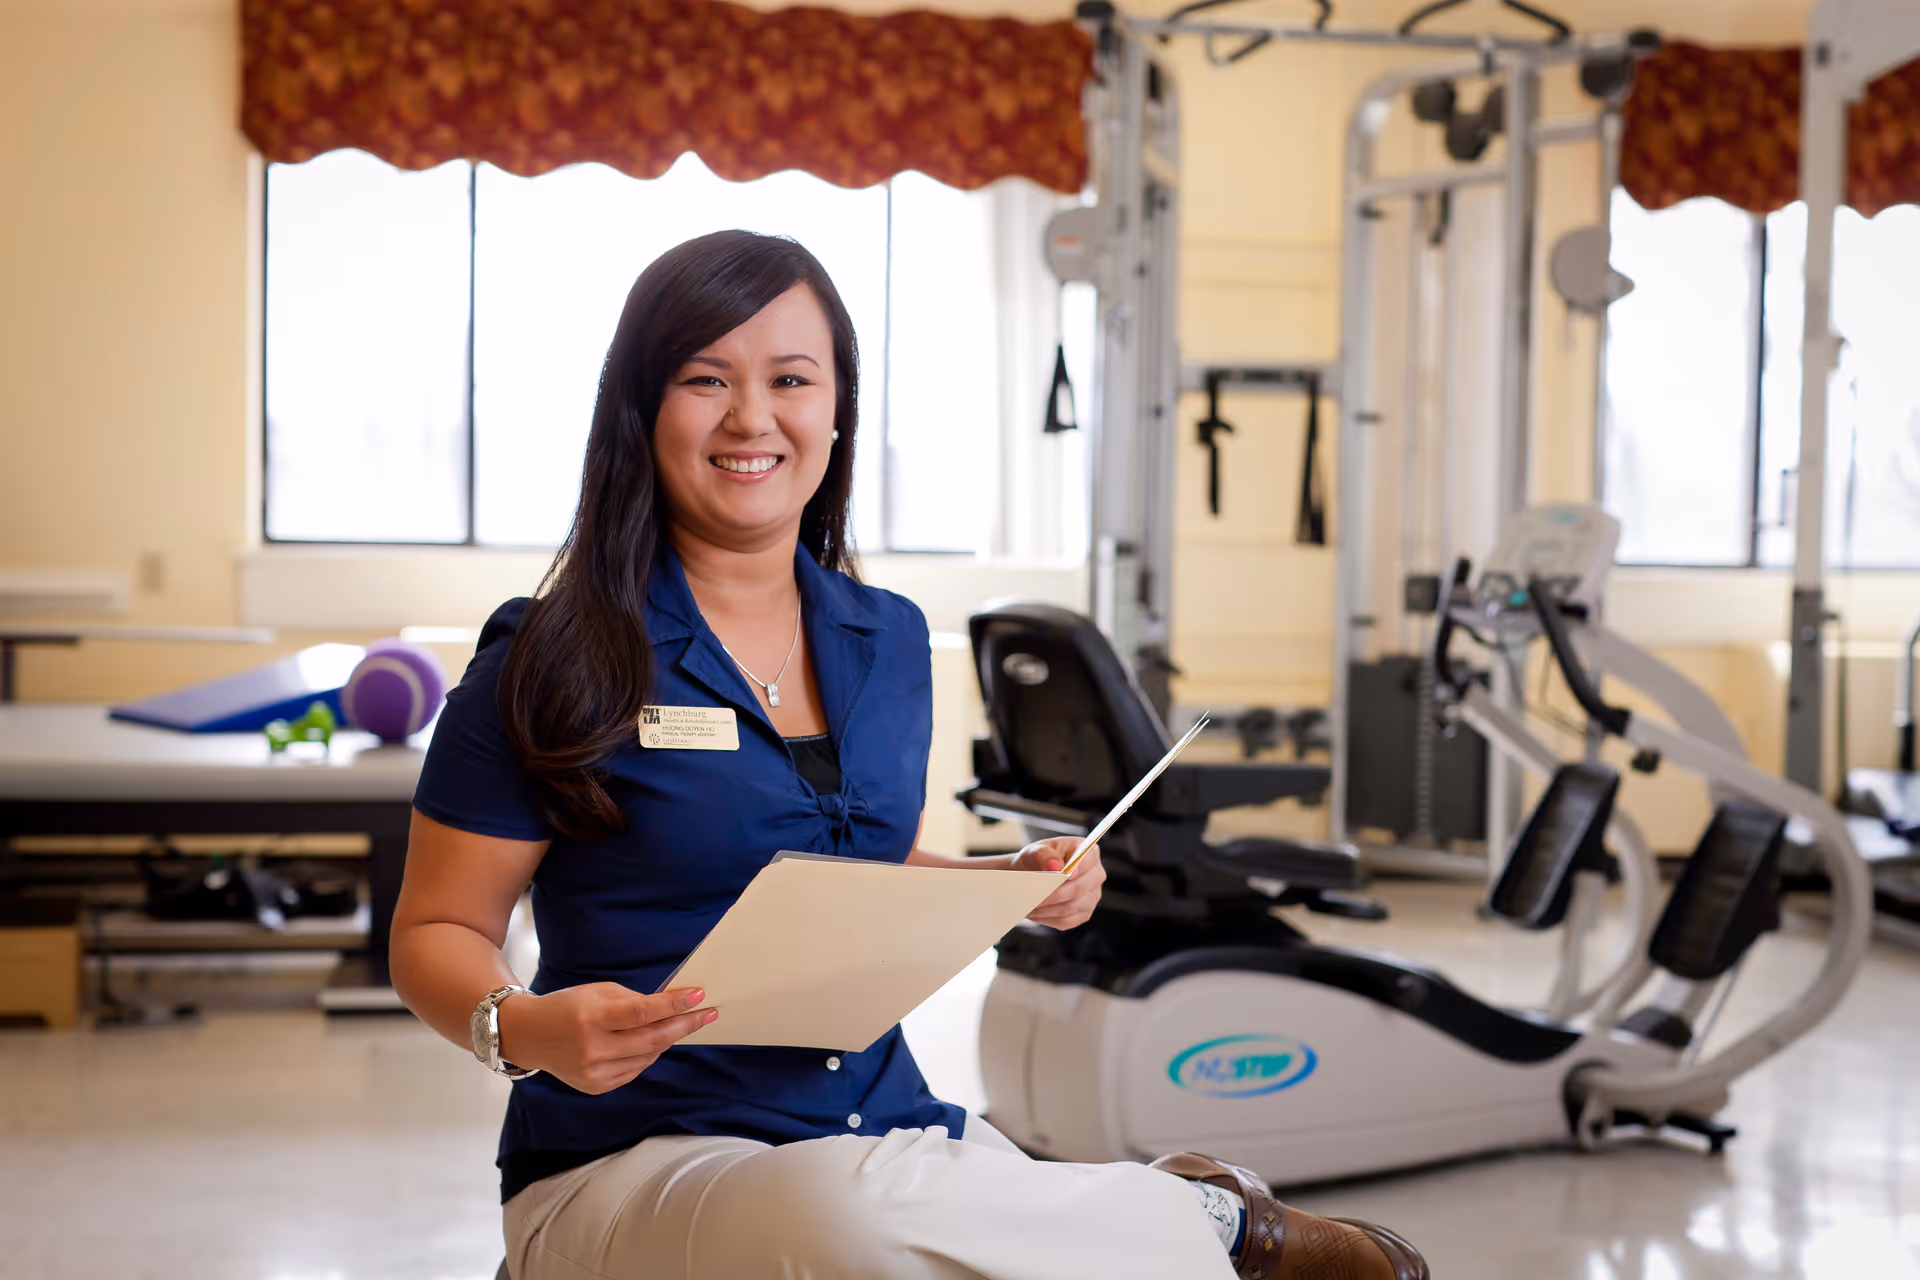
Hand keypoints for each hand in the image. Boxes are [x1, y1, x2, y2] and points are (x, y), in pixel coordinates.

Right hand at [497, 983, 715, 1094]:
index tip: (699, 996)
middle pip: (652, 1039)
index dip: (674, 1005)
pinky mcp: (596, 1088)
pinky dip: (648, 1055)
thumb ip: (634, 1000)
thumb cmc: (568, 1006)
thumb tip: (672, 1006)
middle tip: (707, 1014)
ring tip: (680, 1024)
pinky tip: (654, 1042)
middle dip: (684, 1025)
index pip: (643, 1013)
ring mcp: (594, 1073)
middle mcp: (592, 1049)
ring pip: (647, 1057)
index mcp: (591, 1018)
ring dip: (667, 1040)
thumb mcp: (598, 992)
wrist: (530, 1035)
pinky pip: (635, 1070)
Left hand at [1011, 836, 1104, 929]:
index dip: (1078, 868)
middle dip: (1052, 894)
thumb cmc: (1037, 859)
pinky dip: (1046, 918)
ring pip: (1070, 908)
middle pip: (1078, 888)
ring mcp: (1092, 896)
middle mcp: (1096, 875)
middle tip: (1031, 896)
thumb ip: (1043, 854)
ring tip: (1027, 905)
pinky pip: (1066, 921)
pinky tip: (1033, 912)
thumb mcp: (1035, 850)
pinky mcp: (1083, 914)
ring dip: (1046, 909)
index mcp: (1090, 852)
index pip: (1087, 860)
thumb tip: (1054, 866)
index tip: (1065, 875)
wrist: (1032, 875)